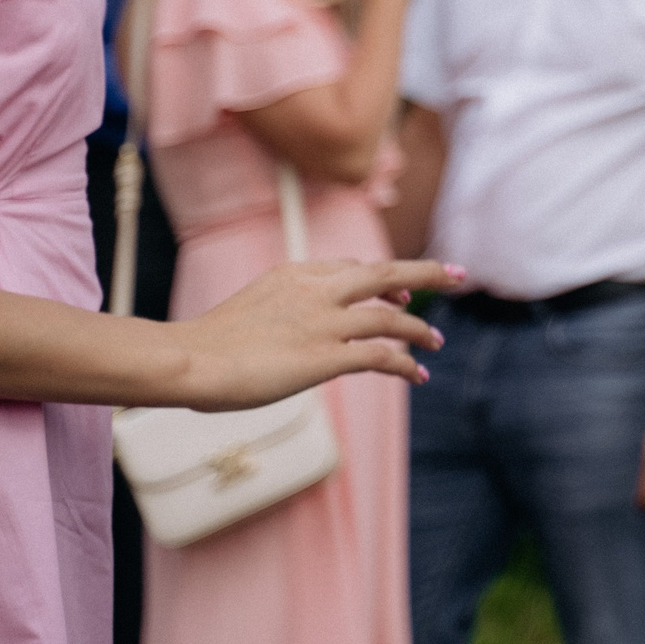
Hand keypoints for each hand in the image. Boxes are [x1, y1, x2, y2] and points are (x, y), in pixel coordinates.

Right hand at [168, 257, 458, 409]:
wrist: (187, 359)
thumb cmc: (206, 344)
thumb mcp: (250, 308)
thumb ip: (281, 309)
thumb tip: (291, 329)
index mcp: (295, 273)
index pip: (349, 268)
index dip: (379, 280)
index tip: (396, 293)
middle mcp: (317, 290)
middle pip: (385, 272)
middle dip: (425, 273)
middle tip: (457, 274)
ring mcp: (325, 322)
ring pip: (390, 317)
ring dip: (419, 331)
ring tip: (436, 343)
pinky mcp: (327, 356)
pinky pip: (382, 357)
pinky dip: (406, 364)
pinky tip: (418, 375)